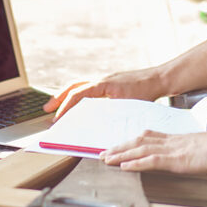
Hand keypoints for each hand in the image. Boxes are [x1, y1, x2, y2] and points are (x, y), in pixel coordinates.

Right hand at [42, 67, 161, 119]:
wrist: (159, 79)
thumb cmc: (147, 91)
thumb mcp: (128, 106)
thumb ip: (111, 115)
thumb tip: (97, 127)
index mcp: (102, 85)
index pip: (77, 95)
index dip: (65, 107)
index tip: (57, 118)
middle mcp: (101, 81)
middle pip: (73, 87)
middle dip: (58, 99)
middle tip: (47, 109)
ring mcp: (105, 81)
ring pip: (80, 86)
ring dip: (67, 96)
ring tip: (58, 107)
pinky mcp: (110, 84)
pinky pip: (89, 89)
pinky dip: (80, 96)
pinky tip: (81, 106)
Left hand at [99, 129, 206, 173]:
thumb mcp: (197, 147)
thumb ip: (184, 149)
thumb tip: (177, 154)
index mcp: (174, 140)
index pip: (146, 138)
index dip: (129, 142)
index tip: (115, 146)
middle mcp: (169, 142)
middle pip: (138, 142)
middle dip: (119, 148)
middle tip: (102, 153)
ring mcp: (172, 150)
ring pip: (141, 150)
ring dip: (121, 155)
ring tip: (106, 159)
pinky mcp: (177, 159)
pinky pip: (153, 160)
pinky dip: (137, 163)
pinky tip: (125, 166)